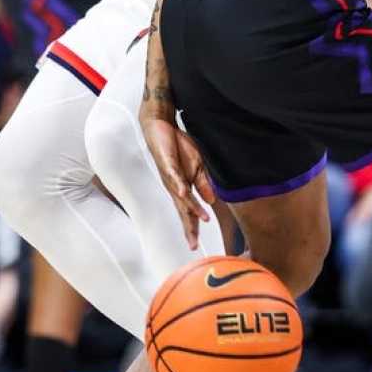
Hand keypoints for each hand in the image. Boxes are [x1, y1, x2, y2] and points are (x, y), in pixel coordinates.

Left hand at [140, 99, 214, 250]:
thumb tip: (210, 202)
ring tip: (201, 219)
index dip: (193, 227)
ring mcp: (170, 176)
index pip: (188, 211)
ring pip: (181, 196)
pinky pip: (174, 176)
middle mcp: (175, 186)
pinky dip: (179, 184)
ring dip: (191, 207)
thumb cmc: (178, 148)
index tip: (196, 244)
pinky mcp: (167, 164)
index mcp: (182, 188)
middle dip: (189, 227)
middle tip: (193, 244)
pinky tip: (184, 192)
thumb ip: (202, 185)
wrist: (162, 127)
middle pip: (183, 210)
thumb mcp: (197, 167)